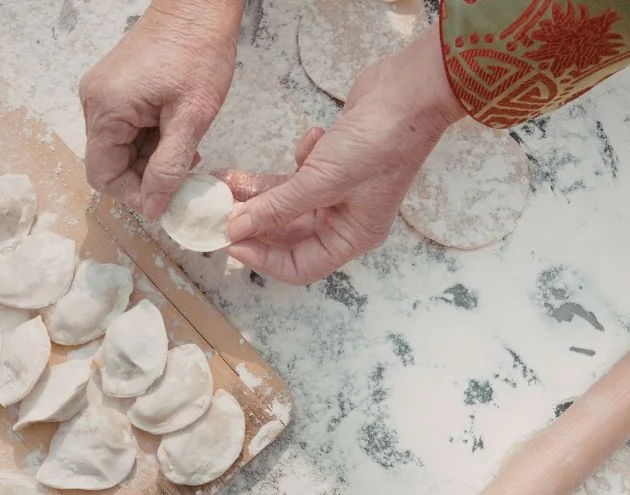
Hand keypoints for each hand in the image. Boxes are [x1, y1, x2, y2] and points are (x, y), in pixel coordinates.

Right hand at [80, 0, 242, 217]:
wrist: (197, 7)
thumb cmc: (197, 52)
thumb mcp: (190, 118)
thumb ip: (169, 167)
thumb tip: (153, 207)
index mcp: (106, 110)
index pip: (103, 176)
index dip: (133, 194)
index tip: (165, 198)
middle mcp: (94, 103)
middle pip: (110, 163)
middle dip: (145, 175)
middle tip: (182, 173)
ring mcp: (102, 94)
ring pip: (119, 148)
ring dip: (150, 158)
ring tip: (183, 147)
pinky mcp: (114, 88)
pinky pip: (124, 128)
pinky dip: (148, 139)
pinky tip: (174, 131)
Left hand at [224, 28, 465, 283]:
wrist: (411, 91)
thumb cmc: (378, 142)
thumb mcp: (321, 181)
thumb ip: (276, 207)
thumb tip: (235, 229)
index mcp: (351, 237)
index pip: (299, 267)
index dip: (262, 259)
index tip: (230, 242)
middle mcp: (345, 220)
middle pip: (286, 235)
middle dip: (253, 220)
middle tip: (218, 208)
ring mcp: (339, 192)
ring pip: (286, 201)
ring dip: (259, 191)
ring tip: (227, 178)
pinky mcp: (333, 164)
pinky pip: (299, 174)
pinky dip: (295, 160)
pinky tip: (311, 139)